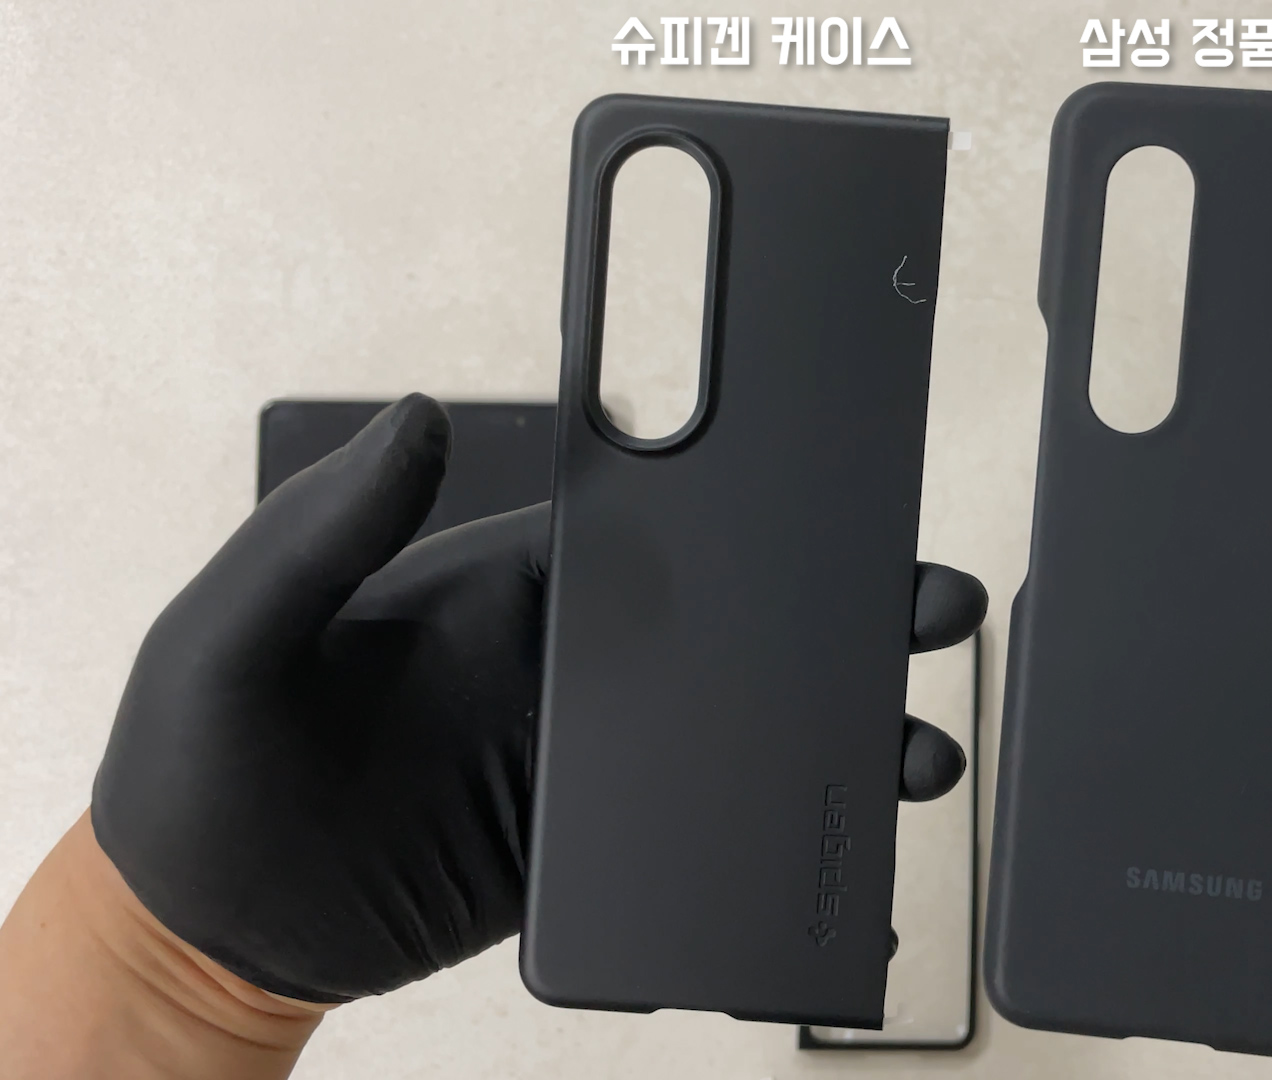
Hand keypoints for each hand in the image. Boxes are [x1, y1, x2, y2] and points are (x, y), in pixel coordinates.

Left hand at [89, 394, 985, 1004]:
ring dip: (833, 735)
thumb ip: (324, 528)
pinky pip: (703, 839)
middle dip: (838, 616)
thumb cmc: (198, 770)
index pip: (650, 526)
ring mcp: (582, 760)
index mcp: (500, 585)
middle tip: (929, 608)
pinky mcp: (585, 851)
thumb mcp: (235, 631)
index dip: (749, 502)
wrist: (208, 934)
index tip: (834, 483)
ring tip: (913, 750)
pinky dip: (776, 845)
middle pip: (731, 628)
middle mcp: (561, 665)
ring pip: (740, 734)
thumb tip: (413, 417)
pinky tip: (832, 854)